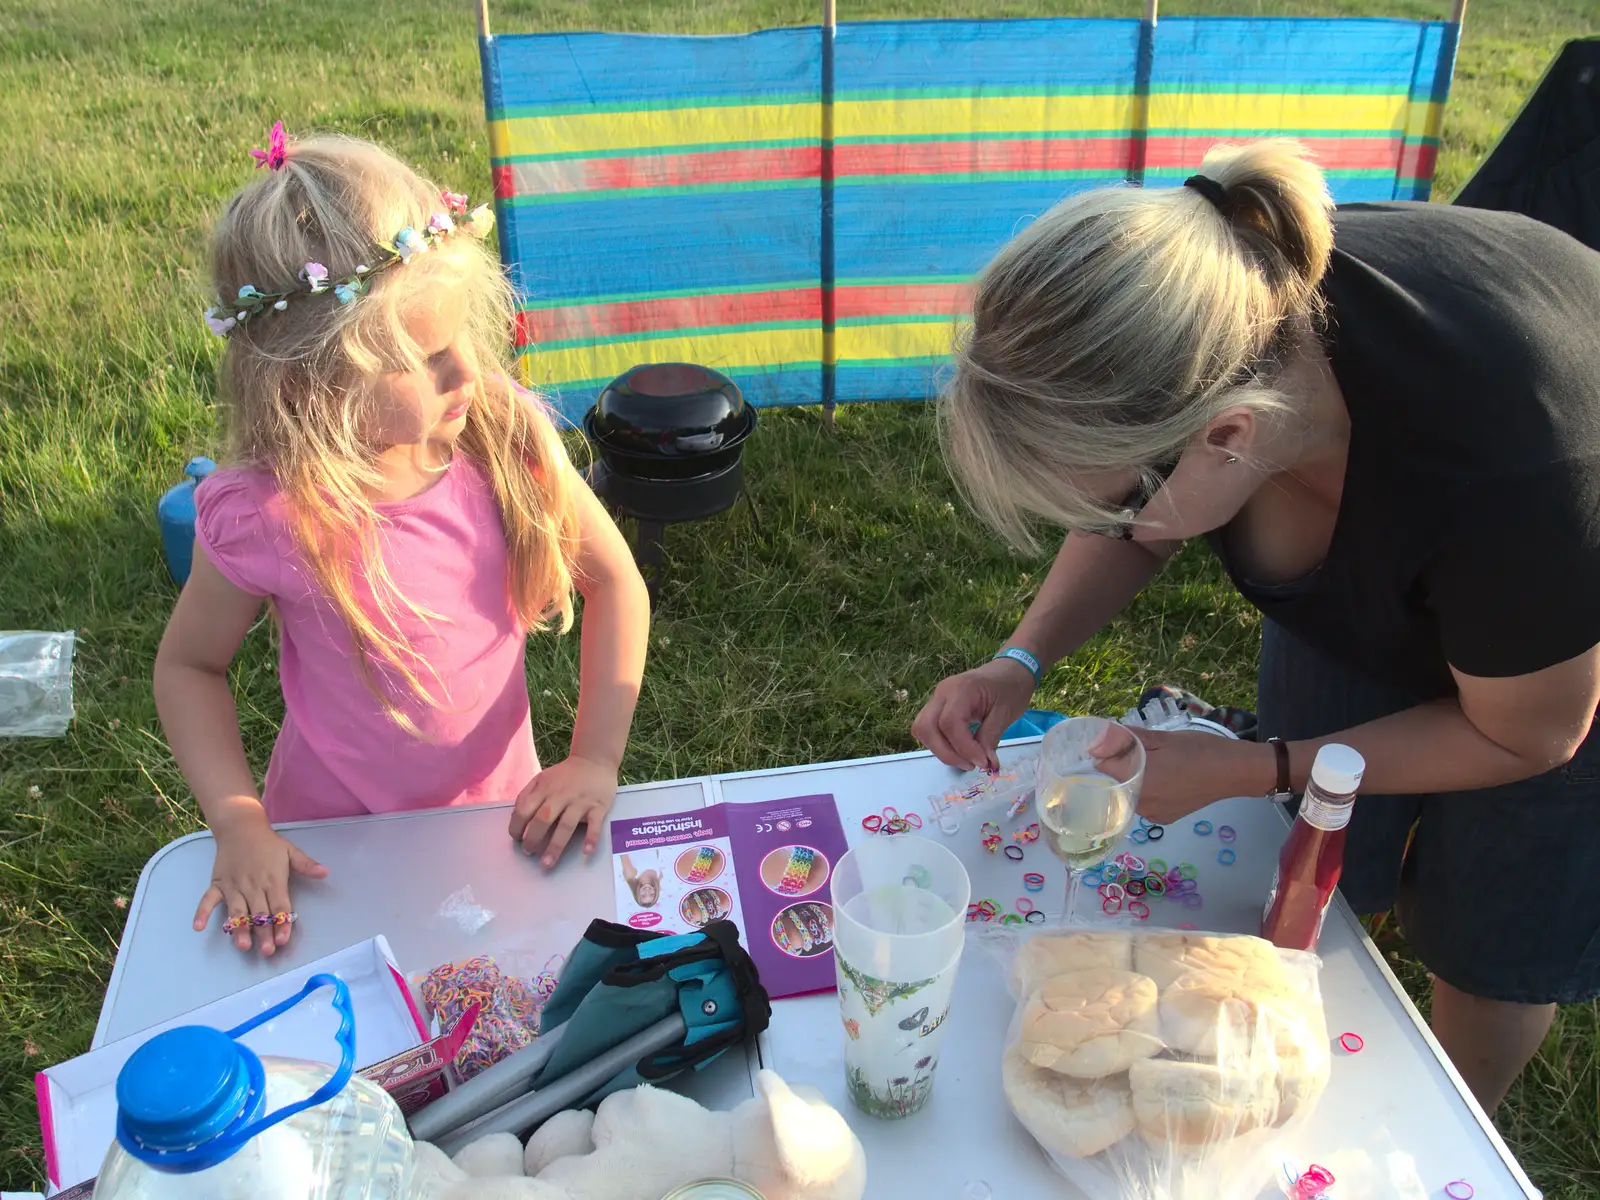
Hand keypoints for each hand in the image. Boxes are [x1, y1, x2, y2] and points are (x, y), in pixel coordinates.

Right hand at [193, 808, 327, 955]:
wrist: (240, 827)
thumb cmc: (267, 843)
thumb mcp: (290, 851)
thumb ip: (306, 865)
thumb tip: (325, 872)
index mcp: (273, 880)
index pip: (279, 906)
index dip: (282, 923)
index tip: (283, 940)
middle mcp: (253, 886)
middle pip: (259, 913)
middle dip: (263, 933)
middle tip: (267, 951)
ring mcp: (233, 886)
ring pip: (236, 910)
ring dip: (239, 928)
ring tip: (243, 945)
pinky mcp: (218, 884)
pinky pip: (208, 899)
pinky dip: (202, 912)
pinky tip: (198, 926)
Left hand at [509, 754, 618, 866]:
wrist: (595, 760)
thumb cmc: (565, 775)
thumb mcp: (542, 778)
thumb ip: (528, 795)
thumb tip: (516, 818)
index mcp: (545, 789)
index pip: (525, 809)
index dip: (517, 826)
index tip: (516, 839)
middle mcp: (561, 796)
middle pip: (543, 819)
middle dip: (533, 838)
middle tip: (528, 853)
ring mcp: (580, 802)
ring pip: (566, 826)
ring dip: (555, 846)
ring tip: (547, 863)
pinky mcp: (598, 807)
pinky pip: (595, 825)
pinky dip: (591, 839)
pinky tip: (586, 852)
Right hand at [912, 659, 1035, 769]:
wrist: (1010, 670)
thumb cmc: (1011, 687)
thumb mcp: (1006, 714)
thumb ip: (990, 739)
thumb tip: (984, 764)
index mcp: (962, 689)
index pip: (949, 723)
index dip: (963, 748)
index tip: (982, 762)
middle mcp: (943, 692)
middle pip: (926, 727)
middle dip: (945, 753)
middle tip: (970, 765)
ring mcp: (937, 698)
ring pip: (922, 729)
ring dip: (941, 750)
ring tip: (966, 759)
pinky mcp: (938, 706)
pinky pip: (929, 728)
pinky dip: (940, 743)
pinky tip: (960, 749)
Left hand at [1112, 728, 1273, 824]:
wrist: (1234, 771)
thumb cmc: (1199, 750)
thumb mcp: (1162, 738)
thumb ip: (1128, 740)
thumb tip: (1097, 740)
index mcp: (1139, 780)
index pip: (1102, 769)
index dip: (1100, 755)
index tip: (1105, 744)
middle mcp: (1142, 803)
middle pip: (1114, 784)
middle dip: (1115, 768)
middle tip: (1128, 751)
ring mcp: (1153, 814)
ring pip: (1128, 794)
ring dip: (1130, 780)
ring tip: (1148, 763)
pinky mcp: (1164, 819)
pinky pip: (1143, 803)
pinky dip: (1145, 791)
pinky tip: (1160, 778)